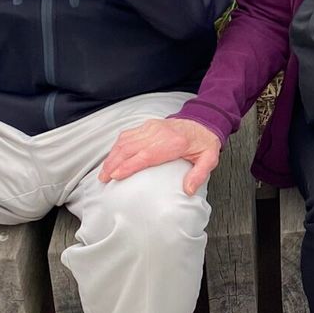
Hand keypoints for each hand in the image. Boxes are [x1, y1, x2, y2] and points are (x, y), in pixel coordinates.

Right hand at [100, 117, 221, 195]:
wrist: (203, 121)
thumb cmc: (204, 143)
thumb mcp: (209, 159)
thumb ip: (199, 175)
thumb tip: (188, 190)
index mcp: (174, 143)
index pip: (147, 155)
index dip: (129, 165)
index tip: (116, 175)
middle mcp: (160, 133)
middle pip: (131, 147)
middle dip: (114, 163)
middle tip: (103, 178)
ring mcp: (152, 127)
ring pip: (126, 140)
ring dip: (112, 155)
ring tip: (104, 171)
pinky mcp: (148, 125)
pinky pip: (128, 134)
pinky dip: (117, 146)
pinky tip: (112, 157)